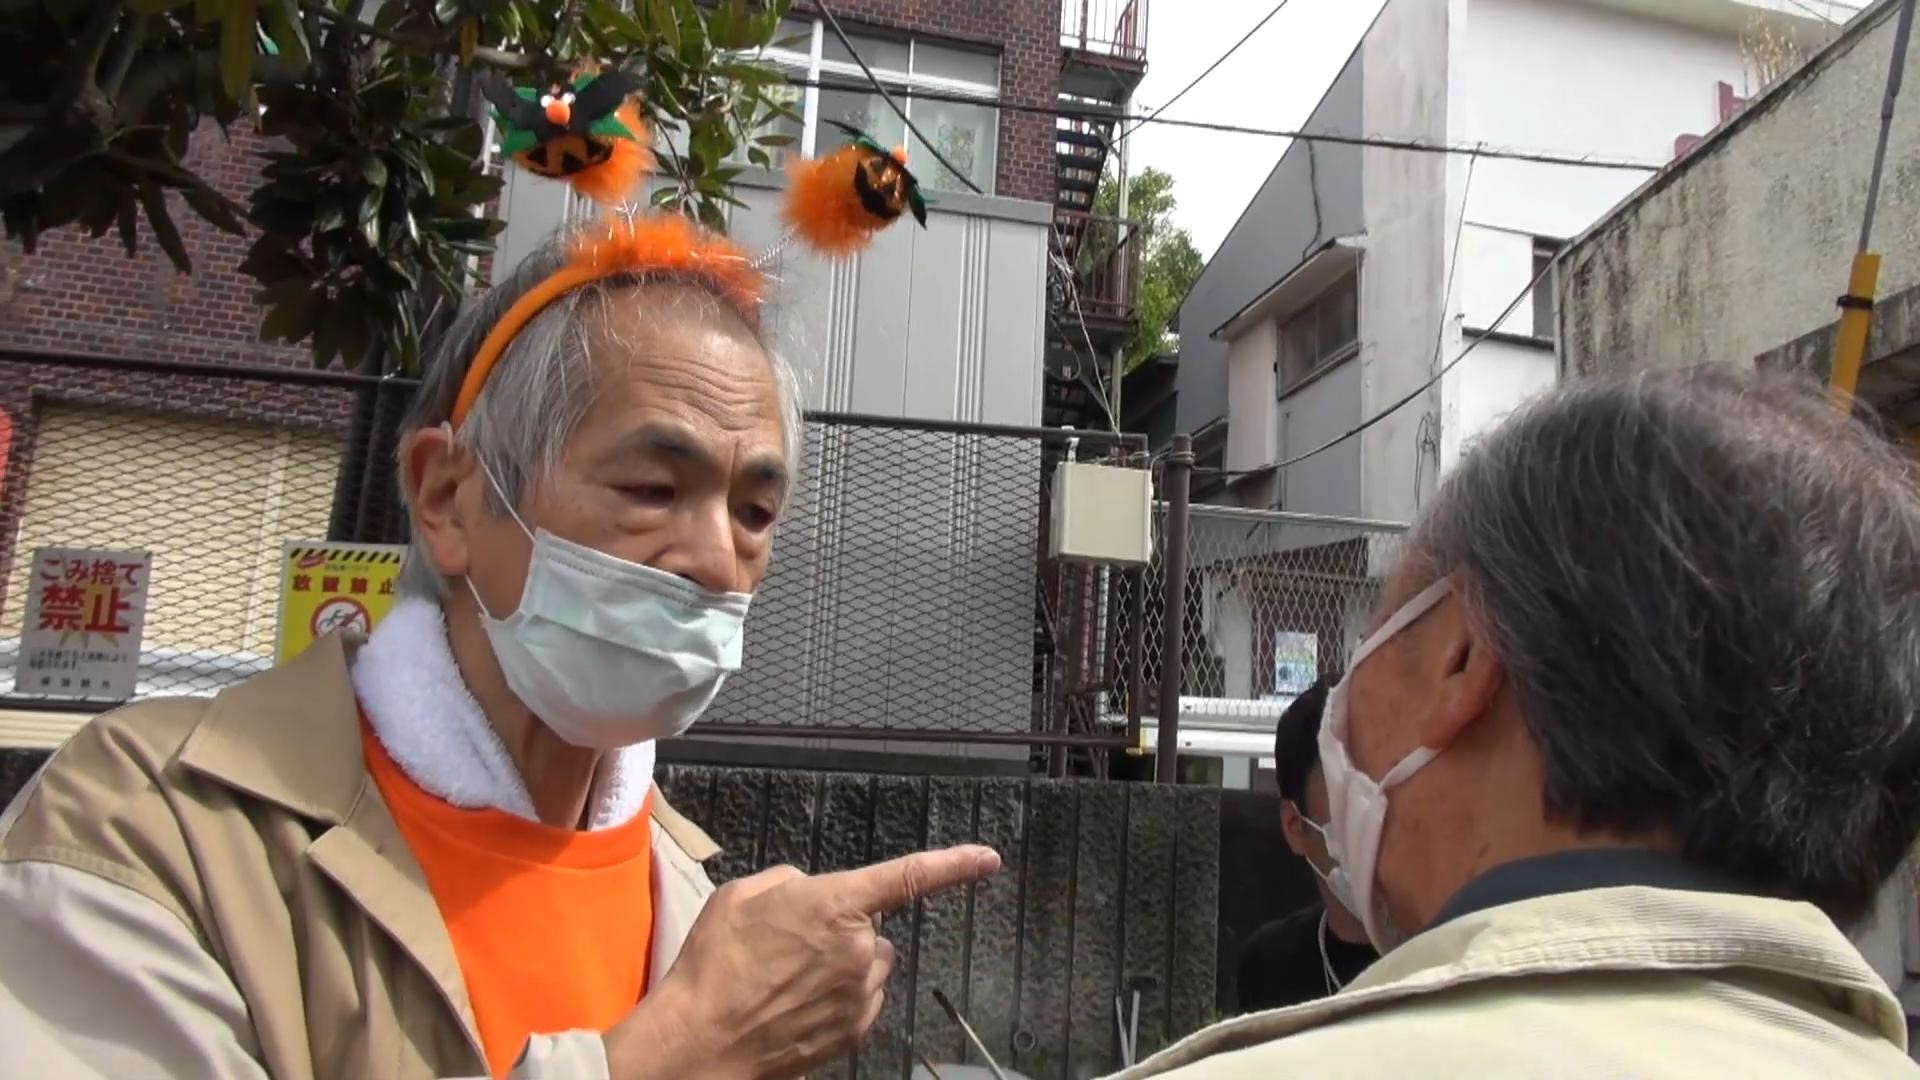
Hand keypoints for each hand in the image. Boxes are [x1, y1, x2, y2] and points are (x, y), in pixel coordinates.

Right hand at [606, 844, 1001, 1079]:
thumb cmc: (715, 965)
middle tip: (790, 945)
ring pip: (869, 967)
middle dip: (842, 931)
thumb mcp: (742, 895)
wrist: (701, 1039)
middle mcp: (859, 950)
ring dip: (844, 967)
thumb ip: (790, 883)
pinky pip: (860, 1003)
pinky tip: (795, 1005)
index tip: (987, 858)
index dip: (954, 865)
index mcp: (837, 904)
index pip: (909, 876)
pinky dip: (837, 1000)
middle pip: (871, 929)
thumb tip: (810, 893)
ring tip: (788, 979)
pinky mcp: (852, 1032)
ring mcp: (859, 995)